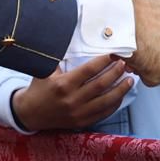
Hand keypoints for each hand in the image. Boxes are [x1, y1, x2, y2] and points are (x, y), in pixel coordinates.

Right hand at [11, 55, 133, 131]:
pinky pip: (103, 113)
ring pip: (106, 101)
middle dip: (116, 72)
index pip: (89, 70)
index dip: (103, 61)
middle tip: (124, 64)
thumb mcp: (45, 70)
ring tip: (129, 80)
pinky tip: (120, 95)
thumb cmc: (39, 87)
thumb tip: (71, 37)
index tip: (113, 54)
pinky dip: (114, 104)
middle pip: (101, 84)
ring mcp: (78, 113)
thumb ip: (59, 57)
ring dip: (120, 90)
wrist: (30, 113)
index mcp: (63, 84)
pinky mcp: (81, 123)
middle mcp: (72, 100)